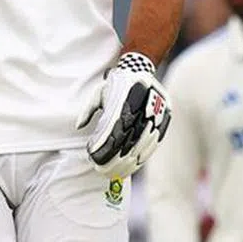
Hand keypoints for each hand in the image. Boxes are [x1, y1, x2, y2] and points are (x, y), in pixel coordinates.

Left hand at [76, 52, 171, 177]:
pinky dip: (143, 156)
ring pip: (142, 145)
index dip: (104, 147)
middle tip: (102, 171)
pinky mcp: (164, 118)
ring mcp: (155, 113)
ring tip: (116, 172)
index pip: (113, 130)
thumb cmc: (116, 84)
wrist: (141, 69)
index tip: (94, 158)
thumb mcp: (99, 93)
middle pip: (128, 141)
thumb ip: (89, 109)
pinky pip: (155, 142)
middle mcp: (141, 107)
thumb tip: (78, 126)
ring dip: (129, 162)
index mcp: (124, 99)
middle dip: (114, 160)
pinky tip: (133, 165)